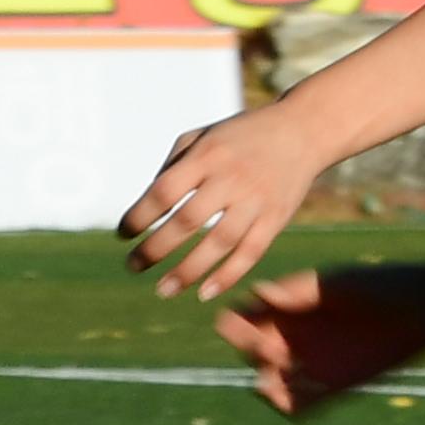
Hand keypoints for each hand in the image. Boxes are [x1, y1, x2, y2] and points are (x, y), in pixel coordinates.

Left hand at [120, 98, 327, 299]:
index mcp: (207, 155)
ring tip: (162, 290)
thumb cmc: (239, 137)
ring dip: (188, 271)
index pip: (164, 191)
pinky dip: (228, 276)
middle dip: (155, 249)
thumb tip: (144, 209)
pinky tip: (203, 293)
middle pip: (188, 221)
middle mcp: (231, 178)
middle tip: (132, 266)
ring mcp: (256, 200)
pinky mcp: (276, 218)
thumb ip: (172, 167)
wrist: (301, 131)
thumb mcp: (202, 137)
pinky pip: (250, 253)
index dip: (139, 216)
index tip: (122, 234)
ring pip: (219, 243)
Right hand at [212, 265, 424, 419]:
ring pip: (272, 382)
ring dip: (265, 385)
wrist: (424, 310)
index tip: (234, 322)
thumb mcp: (336, 283)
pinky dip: (289, 406)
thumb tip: (257, 292)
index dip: (235, 323)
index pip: (247, 318)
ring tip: (269, 384)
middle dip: (250, 351)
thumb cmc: (380, 285)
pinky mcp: (333, 388)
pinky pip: (301, 406)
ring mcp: (312, 364)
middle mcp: (295, 338)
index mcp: (289, 308)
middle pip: (253, 351)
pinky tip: (292, 398)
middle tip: (266, 348)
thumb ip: (297, 290)